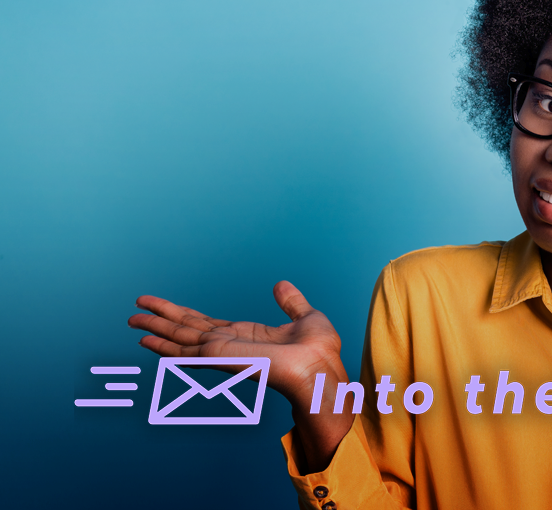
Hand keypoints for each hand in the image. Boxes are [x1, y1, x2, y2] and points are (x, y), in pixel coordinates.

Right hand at [128, 281, 346, 404]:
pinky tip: (145, 342)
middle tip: (134, 311)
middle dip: (161, 320)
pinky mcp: (220, 357)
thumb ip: (291, 302)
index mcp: (245, 335)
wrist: (320, 367)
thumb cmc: (319, 351)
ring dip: (155, 330)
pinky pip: (185, 351)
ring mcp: (222, 352)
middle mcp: (229, 344)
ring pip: (180, 338)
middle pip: (186, 329)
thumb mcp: (305, 317)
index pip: (206, 323)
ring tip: (131, 321)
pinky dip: (164, 347)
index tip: (161, 306)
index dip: (183, 314)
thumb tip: (281, 285)